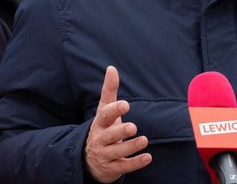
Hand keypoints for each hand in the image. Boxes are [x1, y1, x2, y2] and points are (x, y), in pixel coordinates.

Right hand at [84, 66, 151, 182]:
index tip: (126, 104)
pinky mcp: (113, 168)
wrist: (88, 160)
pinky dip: (136, 163)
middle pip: (109, 135)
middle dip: (120, 131)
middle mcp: (100, 139)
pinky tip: (148, 157)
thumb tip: (111, 68)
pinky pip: (124, 166)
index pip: (105, 115)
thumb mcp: (104, 111)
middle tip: (133, 127)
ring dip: (131, 147)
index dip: (115, 110)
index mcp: (99, 123)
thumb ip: (109, 91)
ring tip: (144, 140)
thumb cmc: (102, 129)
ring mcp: (106, 155)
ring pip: (117, 152)